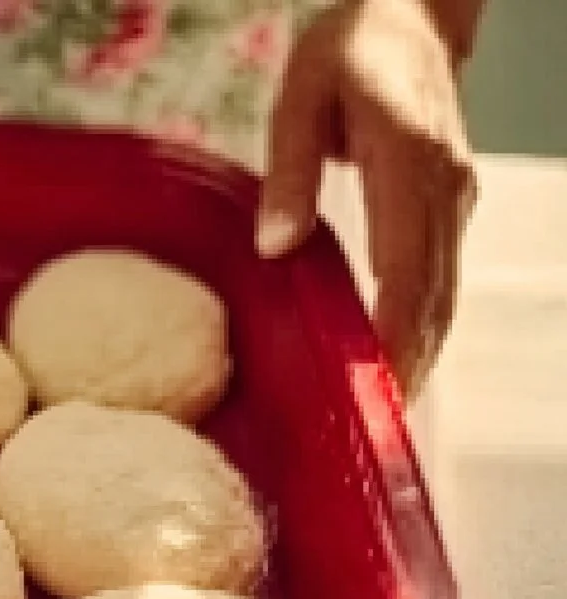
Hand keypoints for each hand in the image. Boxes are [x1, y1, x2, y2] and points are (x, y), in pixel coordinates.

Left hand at [260, 0, 477, 399]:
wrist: (407, 14)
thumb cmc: (346, 50)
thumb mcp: (298, 97)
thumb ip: (288, 173)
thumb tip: (275, 246)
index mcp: (406, 164)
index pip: (405, 270)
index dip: (391, 335)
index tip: (373, 387)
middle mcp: (443, 187)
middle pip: (434, 295)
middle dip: (408, 363)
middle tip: (378, 426)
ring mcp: (455, 196)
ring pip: (445, 292)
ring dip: (421, 351)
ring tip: (388, 409)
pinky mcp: (450, 201)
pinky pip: (441, 275)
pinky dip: (423, 321)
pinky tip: (398, 355)